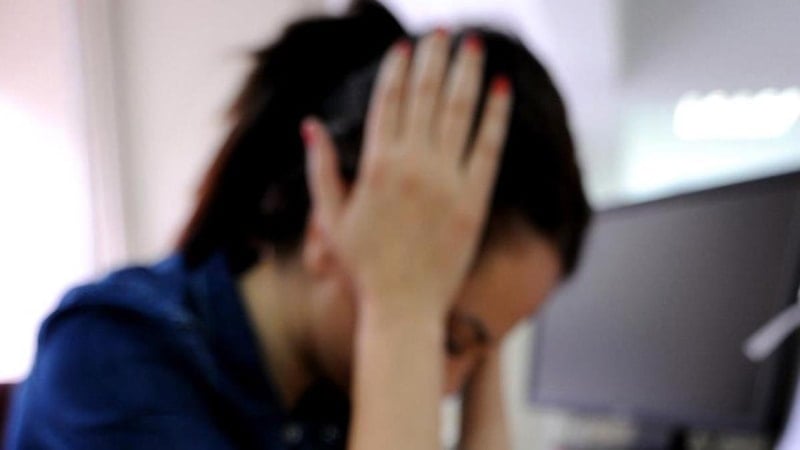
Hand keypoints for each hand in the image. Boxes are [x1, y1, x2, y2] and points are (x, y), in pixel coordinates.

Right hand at [302, 30, 512, 319]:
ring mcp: (447, 180)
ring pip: (458, 112)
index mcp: (377, 165)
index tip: (406, 47)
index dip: (398, 70)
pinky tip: (500, 88)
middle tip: (442, 30)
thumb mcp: (330, 218)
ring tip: (470, 44)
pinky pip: (489, 146)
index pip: (388, 102)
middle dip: (434, 58)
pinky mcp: (475, 198)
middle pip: (425, 96)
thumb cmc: (363, 265)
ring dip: (465, 73)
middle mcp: (413, 165)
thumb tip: (309, 125)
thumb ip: (320, 168)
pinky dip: (496, 114)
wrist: (403, 306)